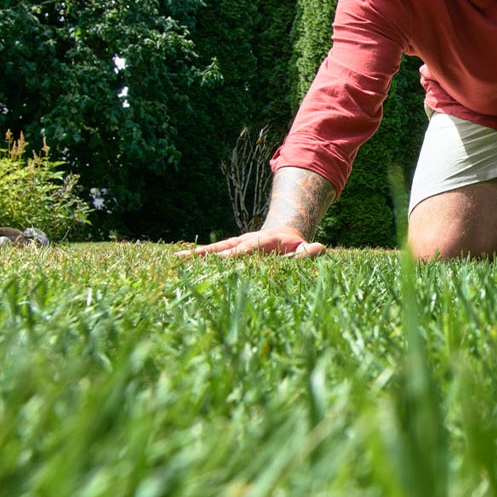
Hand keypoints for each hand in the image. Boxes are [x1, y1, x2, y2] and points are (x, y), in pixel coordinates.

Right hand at [176, 228, 324, 258]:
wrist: (284, 235)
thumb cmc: (295, 247)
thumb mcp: (305, 249)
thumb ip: (310, 252)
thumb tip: (320, 248)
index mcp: (261, 242)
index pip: (248, 249)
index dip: (237, 254)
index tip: (225, 259)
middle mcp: (244, 242)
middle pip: (224, 248)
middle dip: (210, 255)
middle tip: (192, 261)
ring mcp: (235, 246)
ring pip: (213, 250)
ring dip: (195, 255)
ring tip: (176, 259)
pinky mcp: (229, 251)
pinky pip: (211, 254)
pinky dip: (195, 257)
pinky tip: (178, 261)